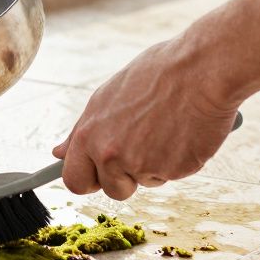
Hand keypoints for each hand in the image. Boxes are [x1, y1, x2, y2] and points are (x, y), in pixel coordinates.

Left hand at [53, 38, 242, 199]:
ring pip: (145, 182)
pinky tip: (185, 131)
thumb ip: (83, 131)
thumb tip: (58, 154)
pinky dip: (180, 159)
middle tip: (141, 153)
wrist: (202, 68)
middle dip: (124, 180)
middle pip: (111, 190)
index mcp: (90, 133)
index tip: (99, 174)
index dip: (88, 179)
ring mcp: (141, 165)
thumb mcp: (107, 96)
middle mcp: (110, 153)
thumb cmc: (158, 74)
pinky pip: (173, 174)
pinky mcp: (173, 170)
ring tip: (167, 129)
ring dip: (155, 166)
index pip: (74, 179)